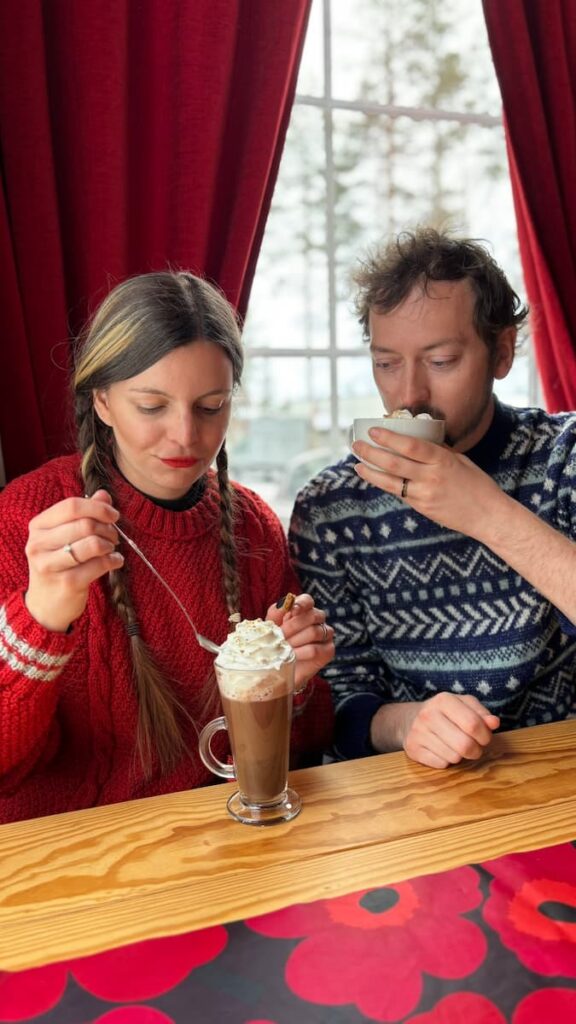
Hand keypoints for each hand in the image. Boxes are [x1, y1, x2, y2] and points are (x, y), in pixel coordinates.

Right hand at [24, 490, 123, 631]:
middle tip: (114, 536)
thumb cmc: (59, 565)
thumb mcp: (66, 536)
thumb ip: (84, 513)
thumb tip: (104, 494)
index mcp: (38, 526)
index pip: (72, 506)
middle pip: (85, 524)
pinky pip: (99, 565)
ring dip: (110, 545)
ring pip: (93, 544)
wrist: (46, 605)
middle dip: (107, 528)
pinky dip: (113, 561)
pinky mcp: (67, 583)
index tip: (113, 515)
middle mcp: (39, 544)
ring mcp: (50, 565)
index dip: (98, 507)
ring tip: (112, 549)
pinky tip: (115, 561)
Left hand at [266, 593, 334, 689]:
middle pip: (312, 615)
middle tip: (280, 636)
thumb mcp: (272, 625)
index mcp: (304, 610)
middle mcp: (318, 620)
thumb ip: (277, 612)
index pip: (307, 600)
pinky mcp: (328, 650)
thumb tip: (283, 604)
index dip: (301, 604)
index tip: (293, 611)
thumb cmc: (276, 643)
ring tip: (283, 647)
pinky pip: (316, 649)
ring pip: (314, 632)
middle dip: (293, 626)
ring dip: (296, 640)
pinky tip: (292, 656)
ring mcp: (325, 634)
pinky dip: (301, 653)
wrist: (281, 668)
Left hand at [352, 428, 509, 538]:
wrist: (488, 516)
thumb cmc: (477, 485)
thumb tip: (417, 440)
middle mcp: (431, 477)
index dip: (390, 438)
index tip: (373, 430)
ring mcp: (425, 494)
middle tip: (356, 444)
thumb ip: (438, 451)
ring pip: (391, 482)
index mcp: (443, 460)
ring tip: (357, 464)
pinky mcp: (421, 508)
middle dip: (372, 453)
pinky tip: (374, 477)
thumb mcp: (461, 461)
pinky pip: (399, 493)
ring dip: (371, 472)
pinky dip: (385, 484)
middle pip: (395, 463)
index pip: (412, 446)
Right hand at [373, 693, 499, 768]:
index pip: (473, 724)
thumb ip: (482, 714)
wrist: (411, 719)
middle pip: (465, 745)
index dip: (485, 736)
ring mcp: (418, 732)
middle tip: (474, 747)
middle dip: (475, 750)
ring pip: (454, 757)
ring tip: (455, 747)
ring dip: (460, 756)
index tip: (484, 738)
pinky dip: (446, 761)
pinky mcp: (412, 749)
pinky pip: (440, 764)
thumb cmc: (446, 713)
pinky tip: (441, 751)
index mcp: (444, 700)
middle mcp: (428, 714)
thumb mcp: (464, 706)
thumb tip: (494, 723)